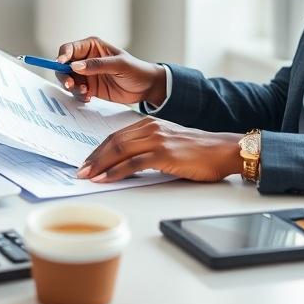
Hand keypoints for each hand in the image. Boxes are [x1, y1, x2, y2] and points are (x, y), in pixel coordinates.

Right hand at [55, 36, 166, 105]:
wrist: (146, 88)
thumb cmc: (136, 70)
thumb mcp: (118, 65)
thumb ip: (97, 65)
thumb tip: (75, 66)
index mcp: (92, 47)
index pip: (69, 49)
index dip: (62, 56)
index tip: (61, 65)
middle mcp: (86, 59)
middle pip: (64, 66)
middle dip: (63, 75)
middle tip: (70, 84)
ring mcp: (87, 74)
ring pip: (68, 80)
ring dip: (72, 87)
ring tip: (85, 92)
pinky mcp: (89, 88)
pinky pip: (76, 92)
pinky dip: (78, 96)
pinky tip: (89, 97)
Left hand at [75, 118, 242, 182]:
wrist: (223, 150)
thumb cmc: (198, 151)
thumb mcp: (168, 143)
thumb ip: (148, 148)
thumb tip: (126, 164)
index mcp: (150, 123)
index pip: (116, 136)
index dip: (98, 150)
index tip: (87, 163)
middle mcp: (151, 127)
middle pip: (113, 141)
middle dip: (94, 158)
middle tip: (80, 171)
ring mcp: (157, 139)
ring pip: (119, 150)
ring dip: (100, 164)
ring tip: (87, 176)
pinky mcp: (164, 153)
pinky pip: (133, 163)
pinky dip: (115, 171)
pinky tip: (105, 179)